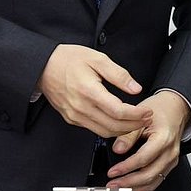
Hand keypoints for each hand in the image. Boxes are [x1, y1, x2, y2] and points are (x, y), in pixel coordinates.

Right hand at [37, 44, 153, 137]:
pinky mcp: (71, 118)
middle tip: (146, 118)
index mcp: (89, 91)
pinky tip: (119, 121)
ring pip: (104, 132)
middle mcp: (81, 107)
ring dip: (123, 130)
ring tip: (136, 122)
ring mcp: (74, 115)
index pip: (118, 111)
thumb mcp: (97, 58)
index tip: (147, 111)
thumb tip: (136, 88)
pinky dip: (109, 129)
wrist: (43, 66)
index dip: (136, 115)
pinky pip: (94, 129)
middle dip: (134, 125)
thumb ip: (119, 75)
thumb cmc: (69, 59)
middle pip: (113, 126)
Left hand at [105, 90, 188, 190]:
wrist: (176, 109)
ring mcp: (171, 160)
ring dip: (135, 187)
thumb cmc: (161, 110)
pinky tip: (131, 187)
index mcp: (163, 139)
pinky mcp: (170, 164)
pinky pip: (157, 180)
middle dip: (129, 182)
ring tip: (119, 188)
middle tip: (113, 184)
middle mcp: (170, 152)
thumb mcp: (140, 118)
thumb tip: (117, 149)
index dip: (126, 167)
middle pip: (149, 174)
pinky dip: (143, 186)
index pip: (143, 159)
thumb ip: (128, 135)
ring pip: (154, 181)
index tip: (113, 172)